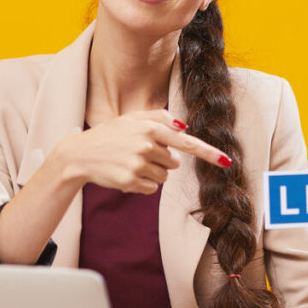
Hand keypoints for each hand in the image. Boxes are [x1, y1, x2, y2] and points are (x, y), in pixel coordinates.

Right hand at [61, 110, 229, 193]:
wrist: (80, 155)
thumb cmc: (111, 135)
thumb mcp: (133, 118)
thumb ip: (160, 118)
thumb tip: (184, 127)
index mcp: (150, 128)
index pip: (186, 143)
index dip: (209, 153)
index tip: (227, 161)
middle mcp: (146, 146)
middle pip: (174, 163)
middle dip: (161, 160)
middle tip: (138, 153)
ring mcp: (138, 165)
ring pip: (164, 177)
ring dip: (151, 172)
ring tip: (130, 163)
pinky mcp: (131, 181)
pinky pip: (152, 188)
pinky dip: (142, 184)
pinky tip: (126, 174)